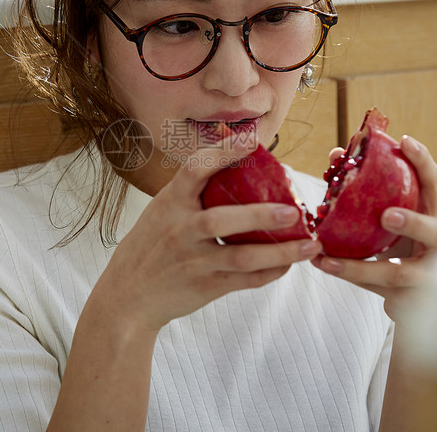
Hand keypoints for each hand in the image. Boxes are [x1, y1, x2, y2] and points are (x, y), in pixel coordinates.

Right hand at [92, 139, 322, 332]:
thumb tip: (232, 157)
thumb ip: (191, 192)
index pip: (196, 168)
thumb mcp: (161, 211)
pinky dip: (270, 273)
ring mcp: (193, 261)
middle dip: (261, 214)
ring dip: (279, 251)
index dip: (223, 151)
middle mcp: (180, 230)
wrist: (127, 296)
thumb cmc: (151, 246)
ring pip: (241, 257)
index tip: (253, 140)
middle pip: (222, 219)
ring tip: (309, 244)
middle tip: (294, 210)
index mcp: (170, 203)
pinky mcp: (204, 286)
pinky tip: (288, 265)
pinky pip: (244, 280)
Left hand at [311, 135, 436, 320]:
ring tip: (333, 260)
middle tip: (387, 216)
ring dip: (366, 267)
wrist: (415, 297)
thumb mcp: (391, 217)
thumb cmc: (404, 245)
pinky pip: (378, 289)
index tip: (405, 142)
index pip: (434, 185)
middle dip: (414, 223)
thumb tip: (337, 154)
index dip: (424, 163)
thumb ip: (368, 189)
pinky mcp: (411, 299)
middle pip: (435, 231)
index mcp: (436, 215)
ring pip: (401, 272)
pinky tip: (327, 267)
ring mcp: (429, 276)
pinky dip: (351, 277)